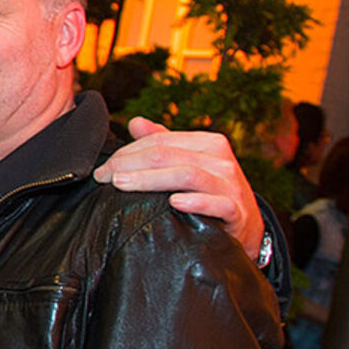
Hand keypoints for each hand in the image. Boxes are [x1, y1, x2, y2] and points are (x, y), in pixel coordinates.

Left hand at [96, 117, 262, 257]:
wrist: (245, 226)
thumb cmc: (211, 191)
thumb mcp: (190, 163)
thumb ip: (164, 142)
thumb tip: (135, 122)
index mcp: (208, 143)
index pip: (160, 141)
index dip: (127, 153)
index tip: (102, 169)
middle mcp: (221, 160)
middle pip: (168, 155)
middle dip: (129, 164)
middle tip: (103, 177)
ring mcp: (230, 185)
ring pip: (186, 175)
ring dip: (150, 179)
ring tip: (122, 185)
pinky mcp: (237, 211)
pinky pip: (216, 204)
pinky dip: (195, 202)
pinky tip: (173, 203)